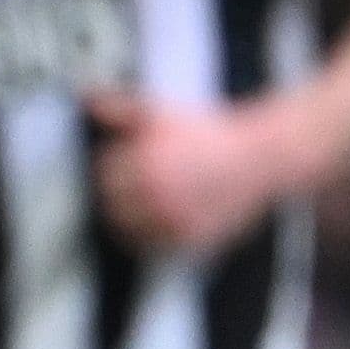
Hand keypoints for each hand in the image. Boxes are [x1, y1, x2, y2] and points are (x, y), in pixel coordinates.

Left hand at [85, 89, 313, 257]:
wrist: (261, 156)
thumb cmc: (211, 134)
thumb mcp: (162, 114)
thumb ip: (121, 109)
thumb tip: (88, 99)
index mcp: (142, 164)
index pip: (102, 179)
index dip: (109, 174)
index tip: (118, 172)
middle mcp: (156, 194)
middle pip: (112, 208)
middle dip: (117, 199)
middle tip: (128, 193)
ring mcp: (174, 219)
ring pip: (131, 232)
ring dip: (130, 223)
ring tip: (143, 209)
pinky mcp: (193, 238)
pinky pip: (157, 248)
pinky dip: (153, 240)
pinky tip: (161, 223)